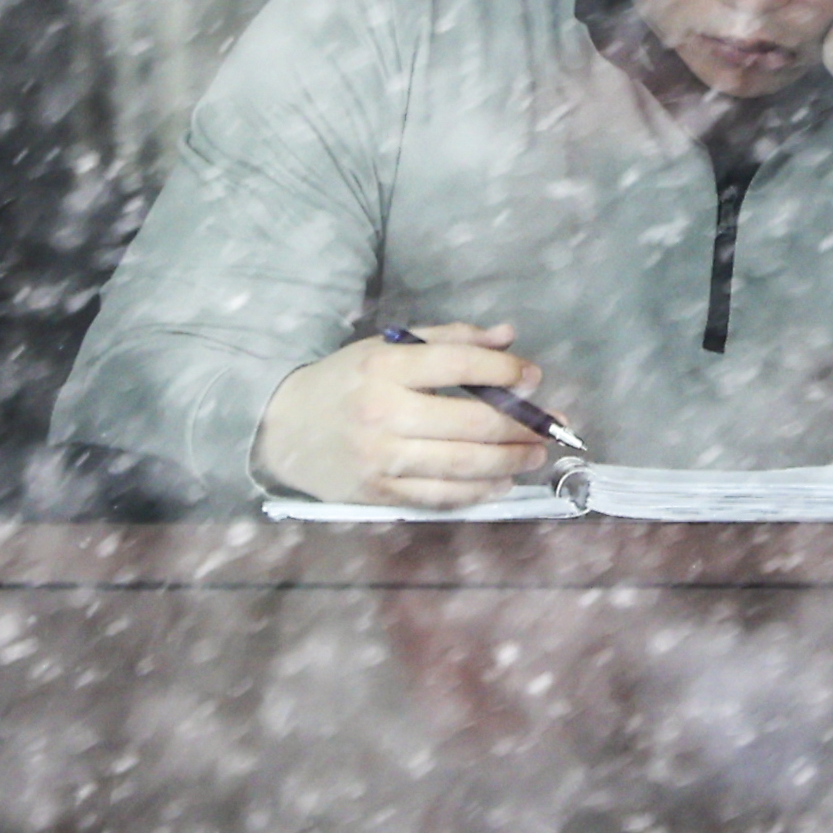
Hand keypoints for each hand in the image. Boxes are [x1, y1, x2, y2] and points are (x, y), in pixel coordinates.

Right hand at [252, 321, 559, 507]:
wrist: (281, 428)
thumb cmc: (342, 383)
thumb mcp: (384, 348)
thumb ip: (448, 341)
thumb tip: (508, 337)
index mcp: (383, 366)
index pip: (458, 365)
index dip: (505, 371)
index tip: (532, 376)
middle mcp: (383, 413)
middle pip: (470, 422)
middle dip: (521, 425)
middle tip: (551, 425)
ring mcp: (381, 459)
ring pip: (463, 464)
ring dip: (510, 461)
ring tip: (535, 454)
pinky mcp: (379, 493)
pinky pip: (441, 496)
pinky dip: (478, 490)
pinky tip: (501, 482)